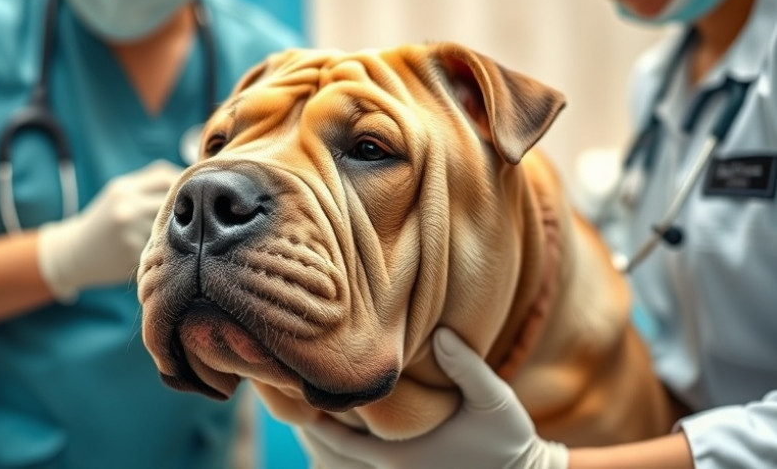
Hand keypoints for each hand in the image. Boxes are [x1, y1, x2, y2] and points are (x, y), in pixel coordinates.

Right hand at [37, 160, 181, 300]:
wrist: (73, 253)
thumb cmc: (104, 219)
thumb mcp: (119, 193)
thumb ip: (151, 184)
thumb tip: (193, 178)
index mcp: (123, 189)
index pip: (166, 177)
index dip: (183, 182)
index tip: (194, 189)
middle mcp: (127, 209)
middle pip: (173, 202)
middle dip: (186, 207)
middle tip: (194, 213)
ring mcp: (131, 234)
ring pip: (172, 226)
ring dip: (180, 229)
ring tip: (177, 233)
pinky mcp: (135, 256)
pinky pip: (163, 246)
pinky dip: (167, 247)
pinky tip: (161, 249)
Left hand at [301, 328, 568, 468]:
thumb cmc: (507, 439)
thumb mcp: (494, 399)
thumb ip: (467, 367)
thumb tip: (441, 332)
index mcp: (399, 454)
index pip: (337, 433)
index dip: (310, 408)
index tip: (291, 380)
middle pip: (328, 450)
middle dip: (306, 420)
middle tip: (282, 387)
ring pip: (339, 462)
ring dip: (320, 434)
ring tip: (300, 401)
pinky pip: (357, 465)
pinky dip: (339, 448)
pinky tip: (333, 423)